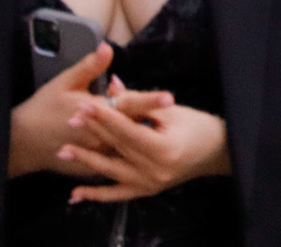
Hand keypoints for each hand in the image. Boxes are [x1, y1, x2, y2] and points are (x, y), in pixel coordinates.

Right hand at [7, 45, 174, 178]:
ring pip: (127, 147)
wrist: (22, 142)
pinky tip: (139, 147)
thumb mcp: (64, 82)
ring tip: (160, 131)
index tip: (169, 99)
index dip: (149, 101)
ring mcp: (96, 155)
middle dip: (152, 120)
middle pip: (132, 127)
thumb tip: (107, 48)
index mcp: (94, 112)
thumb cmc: (43, 108)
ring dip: (142, 138)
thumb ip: (90, 67)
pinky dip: (127, 152)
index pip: (128, 105)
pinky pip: (116, 161)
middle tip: (169, 112)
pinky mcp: (92, 167)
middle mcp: (99, 136)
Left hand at [58, 96, 232, 202]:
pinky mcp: (147, 191)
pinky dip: (97, 195)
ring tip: (63, 152)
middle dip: (92, 133)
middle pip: (117, 148)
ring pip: (111, 172)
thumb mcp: (170, 111)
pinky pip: (117, 195)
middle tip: (69, 120)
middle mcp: (155, 170)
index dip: (104, 117)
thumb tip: (112, 86)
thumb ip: (139, 101)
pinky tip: (76, 195)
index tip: (84, 105)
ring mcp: (150, 184)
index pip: (126, 130)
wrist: (217, 151)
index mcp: (163, 148)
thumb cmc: (198, 126)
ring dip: (87, 162)